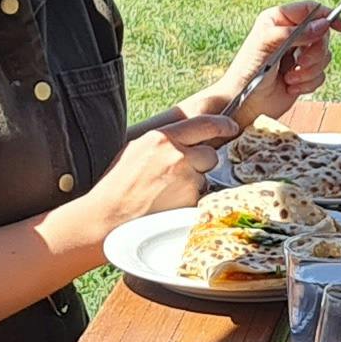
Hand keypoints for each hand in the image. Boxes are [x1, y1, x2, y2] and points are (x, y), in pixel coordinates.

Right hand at [73, 111, 243, 235]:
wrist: (109, 217)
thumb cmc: (117, 185)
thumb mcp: (136, 150)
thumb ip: (163, 141)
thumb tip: (185, 138)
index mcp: (161, 138)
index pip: (204, 124)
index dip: (222, 125)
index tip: (231, 127)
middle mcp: (177, 155)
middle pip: (209, 154)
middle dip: (202, 163)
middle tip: (180, 175)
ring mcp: (186, 180)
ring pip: (204, 177)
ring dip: (193, 184)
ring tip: (167, 193)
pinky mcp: (190, 201)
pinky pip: (199, 197)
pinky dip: (189, 201)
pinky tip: (169, 205)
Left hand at [201, 1, 334, 126]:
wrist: (244, 104)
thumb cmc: (247, 72)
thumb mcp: (268, 44)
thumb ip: (296, 33)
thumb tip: (323, 25)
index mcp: (279, 19)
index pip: (310, 9)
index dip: (327, 15)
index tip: (340, 27)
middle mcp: (290, 35)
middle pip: (322, 34)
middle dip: (314, 53)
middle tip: (300, 63)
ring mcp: (298, 55)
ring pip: (324, 56)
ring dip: (309, 71)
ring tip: (289, 78)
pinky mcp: (303, 74)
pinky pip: (321, 75)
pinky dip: (308, 83)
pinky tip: (290, 86)